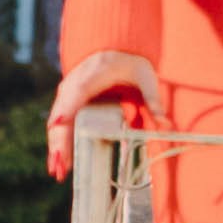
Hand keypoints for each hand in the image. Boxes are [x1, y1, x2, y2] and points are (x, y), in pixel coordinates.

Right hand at [45, 50, 156, 179]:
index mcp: (93, 74)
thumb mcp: (146, 77)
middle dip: (60, 143)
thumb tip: (166, 124)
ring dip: (56, 149)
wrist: (114, 49)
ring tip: (58, 172)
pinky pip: (61, 126)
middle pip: (63, 116)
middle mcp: (75, 85)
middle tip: (60, 167)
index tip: (61, 124)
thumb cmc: (130, 62)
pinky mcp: (68, 103)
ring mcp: (68, 95)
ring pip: (57, 125)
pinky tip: (60, 163)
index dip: (68, 108)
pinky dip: (59, 144)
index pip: (78, 92)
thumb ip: (153, 100)